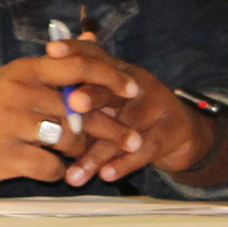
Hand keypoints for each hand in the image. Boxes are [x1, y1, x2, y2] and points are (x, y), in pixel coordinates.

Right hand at [0, 52, 141, 186]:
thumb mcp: (8, 79)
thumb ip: (49, 70)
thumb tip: (91, 50)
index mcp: (22, 71)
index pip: (78, 65)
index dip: (111, 77)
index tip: (133, 91)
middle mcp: (19, 94)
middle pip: (81, 111)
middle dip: (112, 129)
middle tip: (133, 141)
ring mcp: (11, 126)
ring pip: (69, 141)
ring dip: (82, 154)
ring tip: (84, 159)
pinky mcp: (5, 157)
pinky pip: (50, 168)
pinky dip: (57, 172)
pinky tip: (53, 170)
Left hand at [39, 38, 220, 184]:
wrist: (184, 131)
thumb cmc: (135, 111)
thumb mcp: (111, 94)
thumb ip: (82, 85)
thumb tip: (43, 67)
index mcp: (118, 71)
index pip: (95, 55)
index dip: (74, 50)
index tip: (50, 51)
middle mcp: (137, 84)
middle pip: (110, 88)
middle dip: (91, 95)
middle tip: (72, 104)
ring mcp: (156, 108)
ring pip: (123, 129)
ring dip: (96, 153)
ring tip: (72, 175)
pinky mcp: (170, 133)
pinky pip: (144, 150)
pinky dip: (124, 165)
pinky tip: (105, 176)